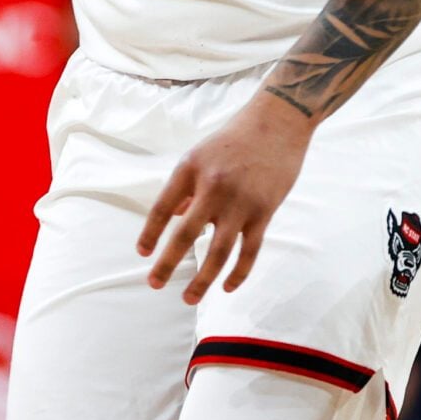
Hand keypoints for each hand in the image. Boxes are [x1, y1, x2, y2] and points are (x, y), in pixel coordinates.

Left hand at [137, 91, 312, 302]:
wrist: (278, 121)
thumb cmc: (235, 138)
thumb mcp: (199, 154)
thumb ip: (185, 187)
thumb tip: (172, 217)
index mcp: (190, 169)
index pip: (162, 208)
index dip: (150, 233)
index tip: (142, 253)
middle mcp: (212, 187)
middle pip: (185, 234)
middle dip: (167, 264)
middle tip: (154, 283)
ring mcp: (240, 202)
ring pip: (218, 251)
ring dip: (202, 279)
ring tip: (189, 297)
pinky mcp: (264, 211)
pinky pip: (249, 251)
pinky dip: (238, 273)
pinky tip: (227, 287)